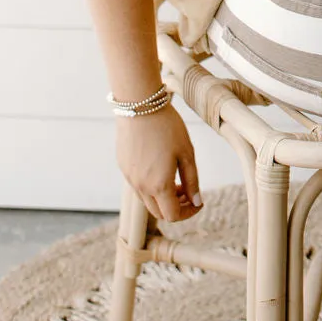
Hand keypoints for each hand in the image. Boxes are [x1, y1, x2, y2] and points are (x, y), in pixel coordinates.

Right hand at [114, 101, 202, 223]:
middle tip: (186, 189)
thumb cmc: (167, 126)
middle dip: (176, 206)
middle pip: (159, 212)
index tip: (198, 201)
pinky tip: (159, 165)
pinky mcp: (123, 167)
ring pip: (147, 200)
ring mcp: (129, 177)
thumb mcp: (187, 153)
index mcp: (159, 185)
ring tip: (174, 177)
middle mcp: (141, 186)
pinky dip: (150, 185)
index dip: (189, 212)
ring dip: (162, 197)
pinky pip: (138, 185)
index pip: (173, 216)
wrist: (139, 105)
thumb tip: (197, 201)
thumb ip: (192, 181)